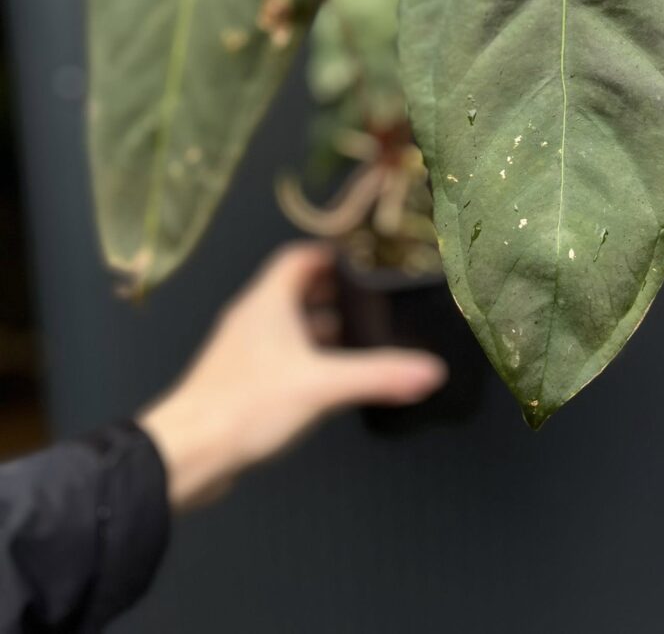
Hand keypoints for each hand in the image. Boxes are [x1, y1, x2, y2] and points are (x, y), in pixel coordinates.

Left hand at [138, 243, 446, 509]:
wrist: (188, 452)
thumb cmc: (246, 404)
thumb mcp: (322, 385)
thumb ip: (377, 375)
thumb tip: (430, 370)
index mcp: (267, 302)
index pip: (298, 258)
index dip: (331, 255)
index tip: (364, 262)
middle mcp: (253, 318)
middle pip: (295, 290)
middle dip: (334, 294)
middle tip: (372, 303)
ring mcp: (244, 350)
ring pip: (287, 325)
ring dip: (319, 328)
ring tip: (359, 340)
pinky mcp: (241, 381)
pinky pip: (279, 355)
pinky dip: (305, 357)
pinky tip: (327, 379)